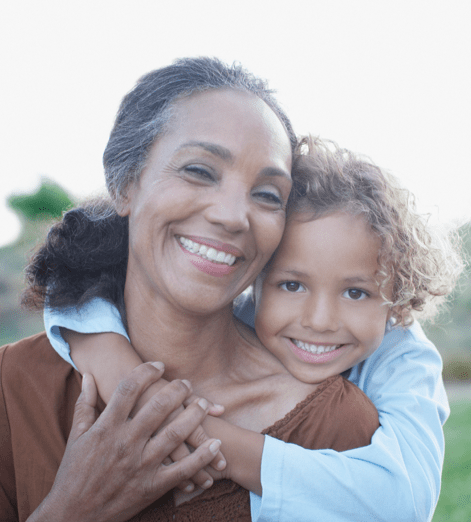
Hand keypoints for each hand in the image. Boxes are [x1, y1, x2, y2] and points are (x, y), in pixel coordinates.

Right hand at [28, 363, 220, 521]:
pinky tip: (216, 444)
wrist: (71, 516)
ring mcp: (141, 466)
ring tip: (203, 404)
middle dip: (176, 390)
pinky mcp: (152, 487)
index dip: (146, 372)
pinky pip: (182, 470)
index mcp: (106, 428)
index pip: (129, 389)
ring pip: (175, 434)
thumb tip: (87, 376)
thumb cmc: (73, 474)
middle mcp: (125, 443)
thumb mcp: (76, 437)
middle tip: (186, 383)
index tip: (159, 365)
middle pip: (158, 407)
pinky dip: (202, 457)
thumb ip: (84, 404)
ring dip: (194, 415)